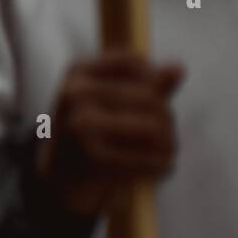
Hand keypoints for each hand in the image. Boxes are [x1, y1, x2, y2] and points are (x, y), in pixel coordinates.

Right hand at [36, 51, 183, 215]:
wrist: (59, 176)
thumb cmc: (92, 132)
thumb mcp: (112, 101)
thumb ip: (146, 84)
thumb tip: (178, 68)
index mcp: (77, 72)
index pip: (132, 62)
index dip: (154, 79)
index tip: (158, 101)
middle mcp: (74, 93)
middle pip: (150, 98)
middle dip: (167, 120)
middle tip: (168, 138)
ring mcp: (81, 124)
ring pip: (154, 127)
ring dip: (169, 143)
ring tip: (166, 153)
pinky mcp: (92, 156)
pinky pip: (147, 158)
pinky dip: (161, 166)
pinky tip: (161, 169)